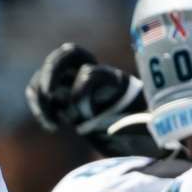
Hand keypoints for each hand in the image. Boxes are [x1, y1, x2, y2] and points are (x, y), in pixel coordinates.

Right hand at [25, 43, 158, 157]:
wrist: (144, 138)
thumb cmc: (151, 134)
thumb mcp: (152, 128)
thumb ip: (146, 122)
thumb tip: (137, 123)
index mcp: (117, 81)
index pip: (91, 73)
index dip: (82, 93)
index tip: (86, 119)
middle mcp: (96, 77)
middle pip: (67, 54)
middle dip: (51, 70)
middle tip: (48, 94)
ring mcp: (78, 86)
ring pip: (47, 74)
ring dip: (39, 96)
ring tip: (53, 123)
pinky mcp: (65, 101)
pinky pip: (41, 93)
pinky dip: (39, 107)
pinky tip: (53, 126)